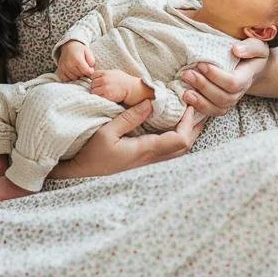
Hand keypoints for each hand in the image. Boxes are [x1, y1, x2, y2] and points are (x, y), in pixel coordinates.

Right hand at [49, 101, 205, 177]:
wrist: (80, 172)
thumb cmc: (90, 153)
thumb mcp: (106, 131)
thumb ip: (129, 117)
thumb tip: (150, 103)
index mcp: (145, 150)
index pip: (179, 139)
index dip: (189, 122)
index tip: (189, 105)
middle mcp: (151, 159)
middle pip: (185, 146)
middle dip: (194, 127)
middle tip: (197, 108)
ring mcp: (148, 162)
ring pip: (178, 150)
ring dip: (187, 132)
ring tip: (188, 115)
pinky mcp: (143, 162)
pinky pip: (169, 151)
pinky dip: (177, 137)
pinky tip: (173, 126)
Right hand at [57, 40, 94, 80]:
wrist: (68, 46)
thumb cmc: (79, 49)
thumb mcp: (88, 52)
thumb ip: (91, 61)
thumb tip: (91, 71)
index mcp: (77, 59)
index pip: (86, 71)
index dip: (90, 71)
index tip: (90, 68)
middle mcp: (69, 64)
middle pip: (80, 75)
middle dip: (84, 73)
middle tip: (83, 67)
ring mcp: (63, 68)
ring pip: (74, 78)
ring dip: (77, 75)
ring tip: (78, 69)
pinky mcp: (60, 71)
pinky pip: (66, 79)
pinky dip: (70, 77)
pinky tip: (72, 72)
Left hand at [90, 69, 132, 102]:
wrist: (132, 89)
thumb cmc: (125, 81)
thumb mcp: (115, 73)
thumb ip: (106, 74)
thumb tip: (97, 76)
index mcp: (106, 73)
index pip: (93, 75)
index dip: (95, 79)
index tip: (99, 83)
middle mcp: (104, 79)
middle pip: (92, 83)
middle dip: (96, 87)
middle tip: (102, 90)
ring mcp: (105, 87)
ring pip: (93, 91)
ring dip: (97, 93)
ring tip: (103, 94)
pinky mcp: (107, 95)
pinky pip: (98, 97)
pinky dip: (100, 98)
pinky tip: (105, 97)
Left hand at [181, 38, 269, 116]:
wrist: (249, 64)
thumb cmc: (250, 52)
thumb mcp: (257, 44)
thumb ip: (250, 47)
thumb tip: (236, 50)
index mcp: (247, 76)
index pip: (234, 83)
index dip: (216, 76)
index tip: (201, 64)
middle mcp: (240, 91)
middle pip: (224, 98)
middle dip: (204, 87)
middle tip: (187, 74)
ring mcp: (231, 99)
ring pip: (217, 108)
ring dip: (200, 100)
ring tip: (185, 91)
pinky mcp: (220, 103)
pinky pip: (212, 112)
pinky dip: (199, 108)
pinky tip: (187, 99)